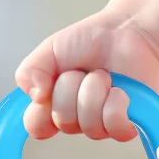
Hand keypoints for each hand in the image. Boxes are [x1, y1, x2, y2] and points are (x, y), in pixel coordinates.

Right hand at [15, 13, 158, 141]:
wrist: (126, 31)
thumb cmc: (90, 41)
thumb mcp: (49, 50)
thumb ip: (30, 71)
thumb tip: (36, 96)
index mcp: (54, 105)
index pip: (36, 127)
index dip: (40, 112)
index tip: (47, 89)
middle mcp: (77, 119)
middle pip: (63, 121)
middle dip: (72, 87)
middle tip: (83, 71)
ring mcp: (102, 124)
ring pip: (89, 124)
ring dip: (95, 90)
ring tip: (104, 75)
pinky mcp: (128, 124)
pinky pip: (115, 127)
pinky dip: (115, 103)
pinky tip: (120, 90)